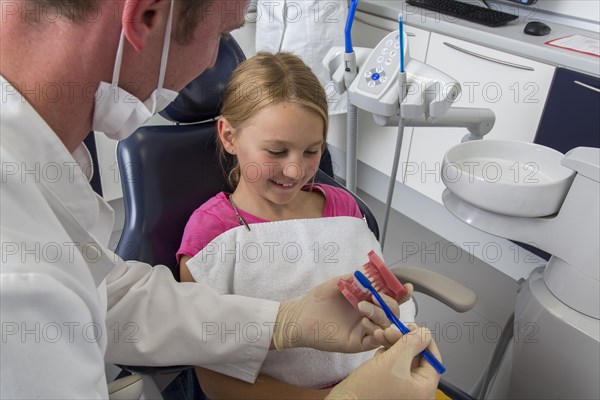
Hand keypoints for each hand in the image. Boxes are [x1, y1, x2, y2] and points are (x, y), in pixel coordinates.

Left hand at [272, 274, 400, 352]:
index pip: (390, 297)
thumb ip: (355, 278)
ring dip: (380, 316)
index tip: (406, 287)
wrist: (300, 317)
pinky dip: (376, 333)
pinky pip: (375, 341)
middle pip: (393, 312)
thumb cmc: (317, 301)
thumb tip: (371, 272)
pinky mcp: (358, 343)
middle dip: (388, 303)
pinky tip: (367, 325)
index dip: (401, 293)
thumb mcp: (337, 283)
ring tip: (363, 309)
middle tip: (374, 297)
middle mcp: (369, 315)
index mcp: (367, 300)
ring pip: (386, 326)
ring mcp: (365, 330)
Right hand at [326, 326, 441, 399]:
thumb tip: (426, 334)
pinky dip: (387, 353)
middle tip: (392, 329)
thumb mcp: (394, 360)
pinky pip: (394, 364)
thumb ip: (412, 343)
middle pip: (417, 357)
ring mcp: (402, 388)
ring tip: (380, 334)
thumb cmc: (369, 389)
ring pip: (404, 358)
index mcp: (424, 389)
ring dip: (393, 343)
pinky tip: (378, 347)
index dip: (424, 341)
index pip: (433, 361)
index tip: (415, 328)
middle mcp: (415, 391)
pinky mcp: (389, 385)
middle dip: (404, 340)